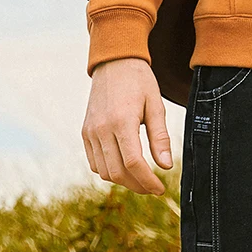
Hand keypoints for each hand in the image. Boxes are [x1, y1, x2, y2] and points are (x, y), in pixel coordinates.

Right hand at [82, 57, 172, 195]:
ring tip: (141, 178)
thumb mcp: (156, 105)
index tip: (160, 188)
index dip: (148, 181)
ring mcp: (90, 132)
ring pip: (104, 172)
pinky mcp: (85, 132)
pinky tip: (124, 167)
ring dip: (123, 180)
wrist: (115, 62)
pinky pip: (94, 163)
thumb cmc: (140, 81)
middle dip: (137, 185)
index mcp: (122, 121)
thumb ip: (160, 137)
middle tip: (153, 187)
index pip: (134, 163)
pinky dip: (109, 171)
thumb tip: (166, 165)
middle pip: (117, 172)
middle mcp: (101, 129)